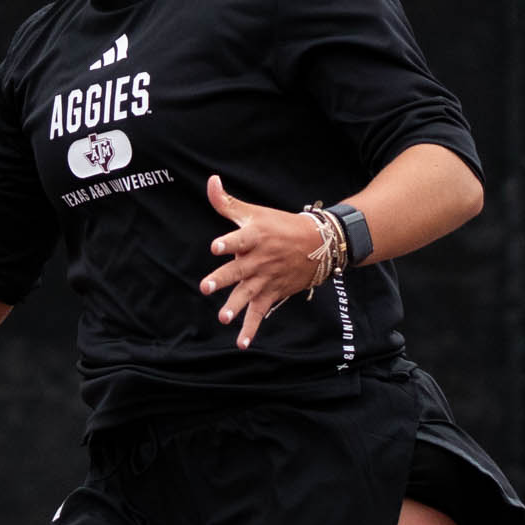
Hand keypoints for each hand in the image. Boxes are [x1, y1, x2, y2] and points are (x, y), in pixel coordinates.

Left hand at [199, 174, 328, 349]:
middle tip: (206, 286)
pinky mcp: (272, 293)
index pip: (240, 238)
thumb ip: (227, 202)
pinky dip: (251, 329)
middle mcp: (259, 259)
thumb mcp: (255, 212)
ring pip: (248, 294)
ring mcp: (266, 279)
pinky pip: (260, 313)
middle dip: (222, 278)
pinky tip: (241, 343)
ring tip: (224, 317)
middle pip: (237, 270)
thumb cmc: (280, 225)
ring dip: (235, 306)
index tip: (215, 246)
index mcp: (254, 237)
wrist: (318, 245)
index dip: (228, 242)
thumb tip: (210, 181)